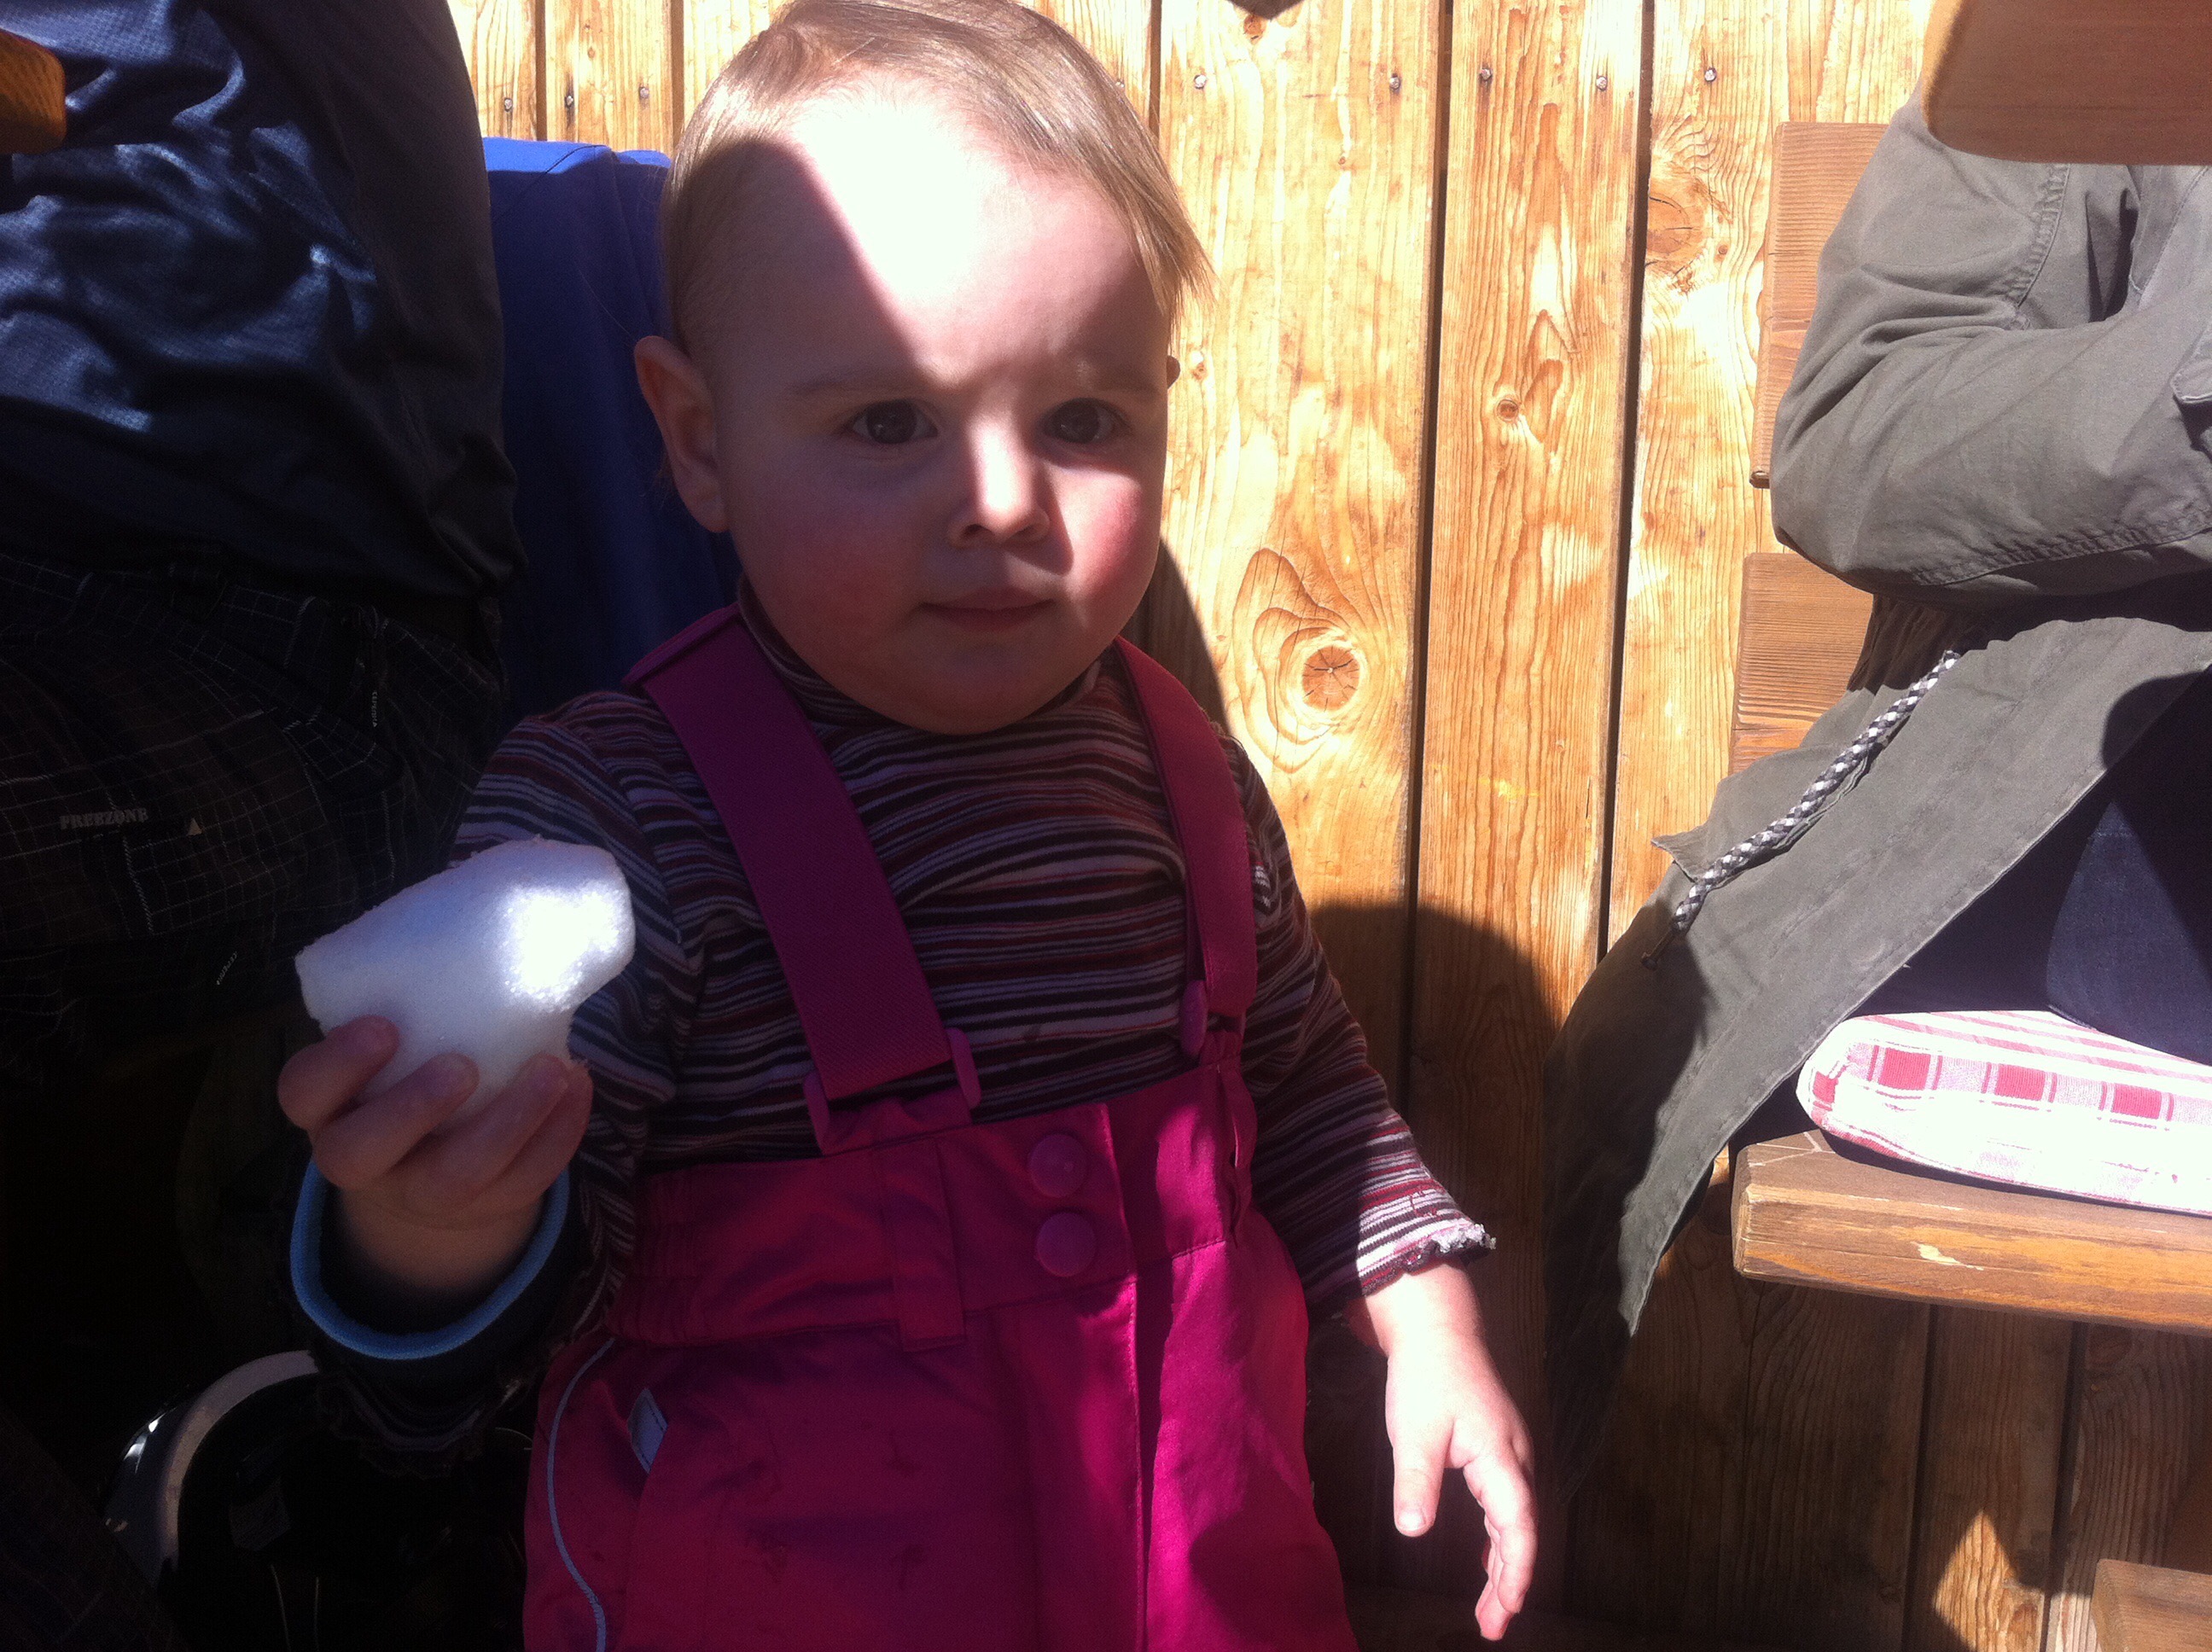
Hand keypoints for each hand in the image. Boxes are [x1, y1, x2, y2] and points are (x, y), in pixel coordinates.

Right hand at [277, 1016, 591, 1320]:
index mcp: (328, 1106)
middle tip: (463, 1064)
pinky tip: (577, 1086)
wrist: (432, 1160)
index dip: (339, 1063)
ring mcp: (420, 1194)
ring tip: (552, 1069)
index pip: (304, 1091)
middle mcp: (361, 1159)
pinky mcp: (484, 1207)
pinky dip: (558, 1135)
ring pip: (455, 1178)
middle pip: (363, 1151)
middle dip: (414, 1106)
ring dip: (510, 1122)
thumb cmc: (411, 1069)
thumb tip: (481, 915)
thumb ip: (414, 998)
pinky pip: (521, 1184)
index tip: (384, 1026)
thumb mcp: (396, 1041)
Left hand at [1355, 1264, 1536, 1641]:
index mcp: (1502, 1457)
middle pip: (1522, 1531)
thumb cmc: (1427, 1376)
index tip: (1505, 1611)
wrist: (1438, 1327)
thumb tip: (1414, 1531)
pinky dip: (1498, 1537)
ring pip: (1515, 1519)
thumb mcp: (1415, 1431)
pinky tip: (1487, 1558)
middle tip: (1491, 1626)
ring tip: (1490, 1608)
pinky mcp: (1495, 1447)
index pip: (1518, 1526)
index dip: (1515, 1573)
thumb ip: (1417, 1481)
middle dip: (1510, 1581)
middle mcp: (1515, 1458)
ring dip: (1504, 1563)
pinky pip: (1505, 1503)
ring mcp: (1508, 1452)